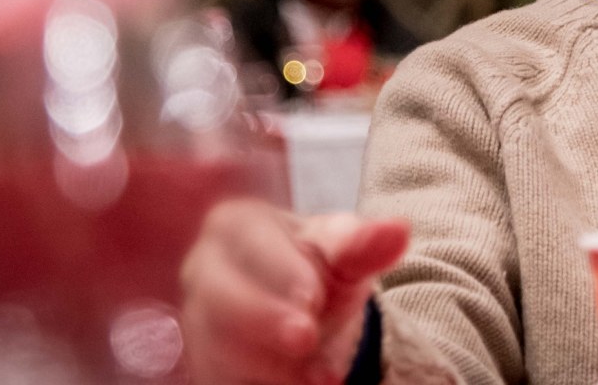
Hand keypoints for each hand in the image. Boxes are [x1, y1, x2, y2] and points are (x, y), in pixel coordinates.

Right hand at [181, 199, 410, 384]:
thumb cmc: (319, 266)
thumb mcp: (344, 252)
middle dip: (263, 319)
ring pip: (216, 347)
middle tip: (305, 337)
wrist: (307, 308)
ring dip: (270, 366)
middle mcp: (204, 272)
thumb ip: (365, 243)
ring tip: (321, 378)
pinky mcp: (205, 365)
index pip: (248, 241)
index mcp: (234, 227)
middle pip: (219, 297)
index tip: (313, 296)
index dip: (279, 269)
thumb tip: (399, 231)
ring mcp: (198, 322)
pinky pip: (219, 379)